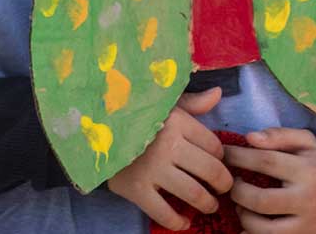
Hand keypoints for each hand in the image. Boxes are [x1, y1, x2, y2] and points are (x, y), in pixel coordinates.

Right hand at [106, 87, 232, 230]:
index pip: (213, 145)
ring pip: (194, 194)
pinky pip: (164, 213)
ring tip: (208, 205)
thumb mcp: (163, 103)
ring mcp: (152, 169)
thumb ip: (192, 102)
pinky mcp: (136, 189)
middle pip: (211, 171)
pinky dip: (178, 222)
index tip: (218, 162)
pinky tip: (184, 221)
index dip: (221, 157)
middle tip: (223, 189)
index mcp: (177, 121)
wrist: (92, 128)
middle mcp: (168, 144)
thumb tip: (218, 93)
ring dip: (207, 204)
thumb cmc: (134, 115)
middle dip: (223, 184)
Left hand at [225, 128, 315, 233]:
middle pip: (260, 200)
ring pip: (262, 229)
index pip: (265, 161)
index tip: (223, 153)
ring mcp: (306, 226)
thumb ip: (279, 135)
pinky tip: (248, 223)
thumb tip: (250, 138)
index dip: (238, 156)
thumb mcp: (306, 143)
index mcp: (310, 172)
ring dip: (243, 216)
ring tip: (241, 205)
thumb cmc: (315, 165)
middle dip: (237, 191)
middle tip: (231, 184)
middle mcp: (309, 201)